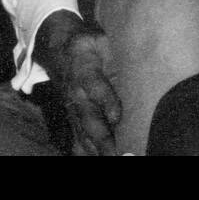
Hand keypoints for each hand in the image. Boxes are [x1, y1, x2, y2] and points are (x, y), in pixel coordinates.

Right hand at [36, 11, 120, 155]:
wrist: (57, 51)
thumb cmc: (88, 46)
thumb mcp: (101, 41)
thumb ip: (115, 53)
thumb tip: (141, 59)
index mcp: (85, 71)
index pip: (95, 87)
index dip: (106, 101)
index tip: (116, 117)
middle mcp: (77, 94)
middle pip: (89, 119)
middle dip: (103, 139)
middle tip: (117, 153)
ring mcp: (73, 110)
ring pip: (83, 134)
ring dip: (97, 150)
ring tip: (113, 158)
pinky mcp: (73, 119)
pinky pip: (79, 140)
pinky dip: (87, 153)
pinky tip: (100, 158)